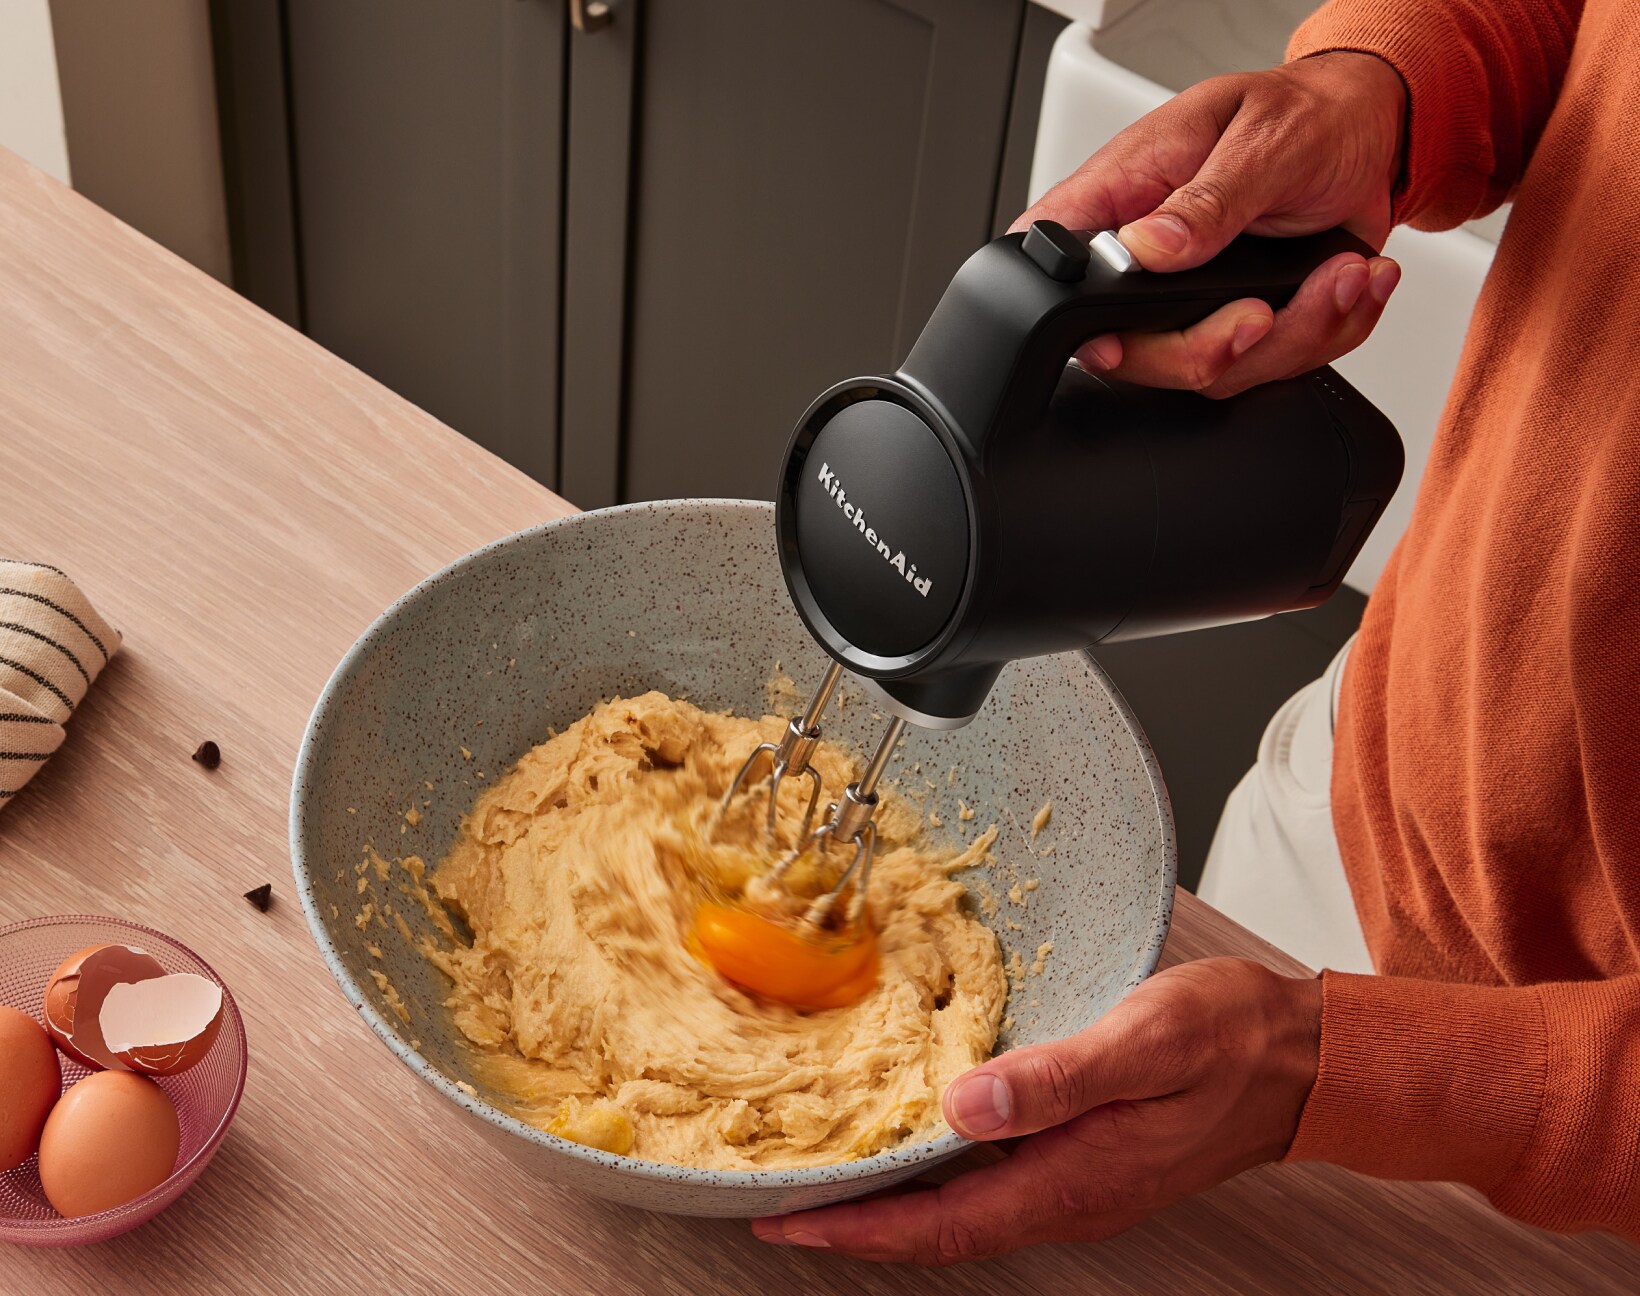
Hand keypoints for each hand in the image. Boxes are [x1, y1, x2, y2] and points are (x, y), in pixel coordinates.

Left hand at [751, 958, 1320, 1264]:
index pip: (942, 1228)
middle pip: (940, 1231)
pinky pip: (991, 1180)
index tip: (786, 1225)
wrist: (1298, 1056)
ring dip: (892, 1203)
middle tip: (781, 1204)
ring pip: (962, 1209)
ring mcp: (1076, 1179)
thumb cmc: (1228, 1040)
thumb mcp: (1144, 1042)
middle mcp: (1067, 1193)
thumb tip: (965, 1106)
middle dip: (856, 1226)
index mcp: (1072, 1179)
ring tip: (826, 1179)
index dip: (859, 1232)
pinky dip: (935, 1172)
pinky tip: (914, 1140)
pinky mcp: (1083, 1153)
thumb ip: (1057, 1079)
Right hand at [1017, 52, 1407, 396]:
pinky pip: (1271, 367)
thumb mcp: (1259, 139)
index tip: (1122, 340)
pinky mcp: (1240, 321)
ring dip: (1294, 335)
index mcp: (1123, 196)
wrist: (1366, 131)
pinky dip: (1327, 332)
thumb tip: (1148, 247)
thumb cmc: (1305, 115)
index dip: (1072, 320)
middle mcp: (1148, 260)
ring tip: (1340, 275)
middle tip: (1264, 310)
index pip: (1054, 264)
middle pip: (1132, 353)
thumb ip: (1206, 199)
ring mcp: (1193, 300)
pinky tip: (1348, 283)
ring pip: (1211, 373)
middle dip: (1209, 350)